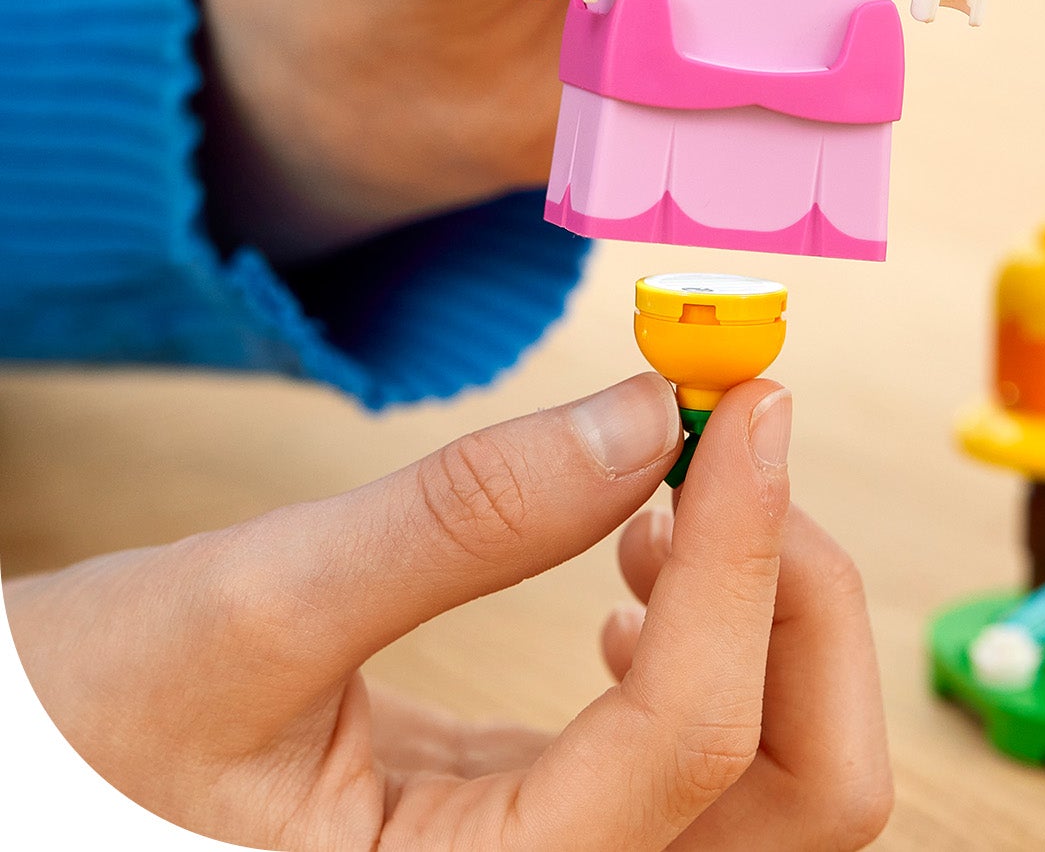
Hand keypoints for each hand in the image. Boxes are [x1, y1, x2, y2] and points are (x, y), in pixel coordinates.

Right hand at [5, 374, 890, 850]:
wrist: (34, 805)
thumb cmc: (83, 741)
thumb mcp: (245, 614)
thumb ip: (461, 520)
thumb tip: (648, 415)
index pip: (693, 734)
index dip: (745, 546)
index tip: (749, 398)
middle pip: (806, 794)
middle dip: (796, 598)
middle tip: (730, 450)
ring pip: (776, 776)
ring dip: (765, 612)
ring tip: (667, 499)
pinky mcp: (557, 830)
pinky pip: (705, 751)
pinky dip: (713, 634)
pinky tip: (633, 566)